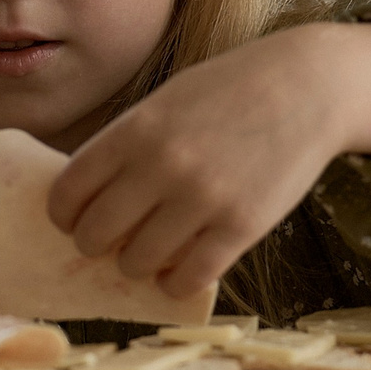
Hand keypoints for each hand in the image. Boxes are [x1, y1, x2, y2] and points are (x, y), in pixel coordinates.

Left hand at [45, 22, 370, 298]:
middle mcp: (161, 166)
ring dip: (135, 266)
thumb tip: (86, 198)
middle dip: (95, 246)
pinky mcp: (242, 226)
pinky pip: (188, 277)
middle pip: (95, 234)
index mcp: (133, 131)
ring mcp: (202, 198)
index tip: (72, 221)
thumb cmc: (229, 92)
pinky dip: (174, 283)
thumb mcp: (164, 103)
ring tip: (147, 255)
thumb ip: (125, 145)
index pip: (68, 192)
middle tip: (109, 242)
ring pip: (137, 263)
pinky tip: (178, 272)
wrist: (307, 86)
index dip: (63, 216)